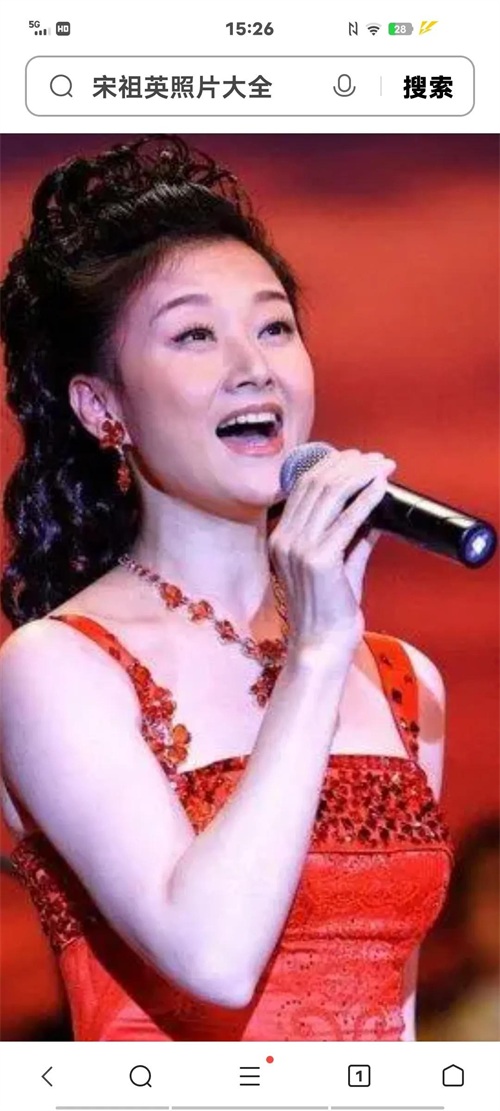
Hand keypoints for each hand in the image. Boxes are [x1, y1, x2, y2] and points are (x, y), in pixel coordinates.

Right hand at [269, 448, 396, 658]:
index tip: (358, 458)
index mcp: (282, 538)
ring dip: (361, 475)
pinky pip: (346, 521)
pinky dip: (366, 499)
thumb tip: (376, 512)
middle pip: (317, 484)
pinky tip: (382, 488)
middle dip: (350, 465)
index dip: (332, 466)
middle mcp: (285, 539)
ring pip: (330, 495)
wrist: (321, 645)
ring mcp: (298, 549)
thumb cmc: (331, 611)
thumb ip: (355, 537)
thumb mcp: (341, 565)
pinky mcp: (318, 560)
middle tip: (377, 458)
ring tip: (384, 466)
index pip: (304, 487)